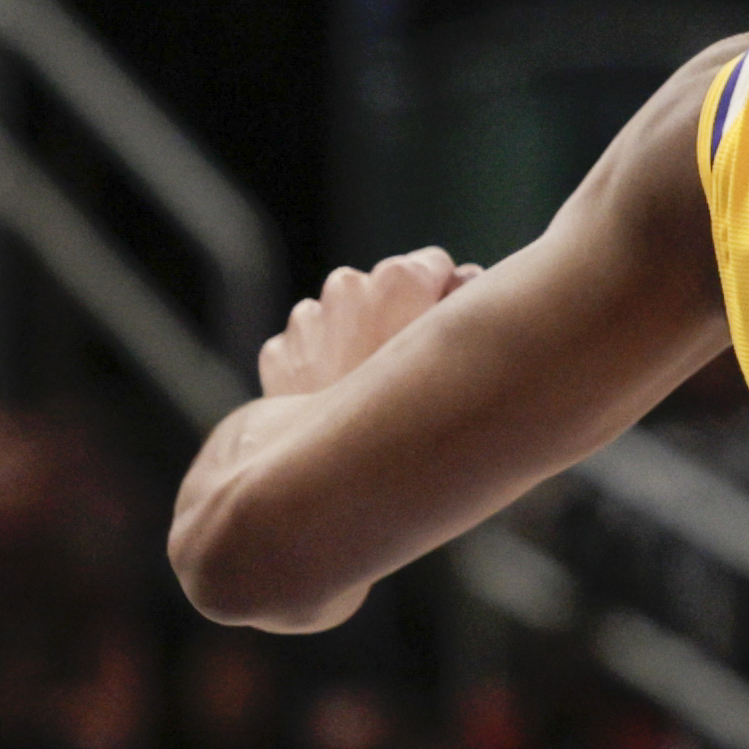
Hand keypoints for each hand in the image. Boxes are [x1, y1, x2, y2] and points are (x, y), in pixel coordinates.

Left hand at [256, 248, 478, 398]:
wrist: (338, 483)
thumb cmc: (420, 419)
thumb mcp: (464, 352)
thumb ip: (472, 297)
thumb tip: (464, 277)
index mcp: (399, 277)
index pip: (435, 264)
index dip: (443, 296)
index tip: (441, 329)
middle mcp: (348, 286)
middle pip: (384, 286)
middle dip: (394, 313)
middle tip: (404, 365)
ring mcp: (306, 320)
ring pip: (339, 314)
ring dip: (353, 335)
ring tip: (369, 384)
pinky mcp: (277, 354)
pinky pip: (304, 345)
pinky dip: (317, 362)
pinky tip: (334, 397)